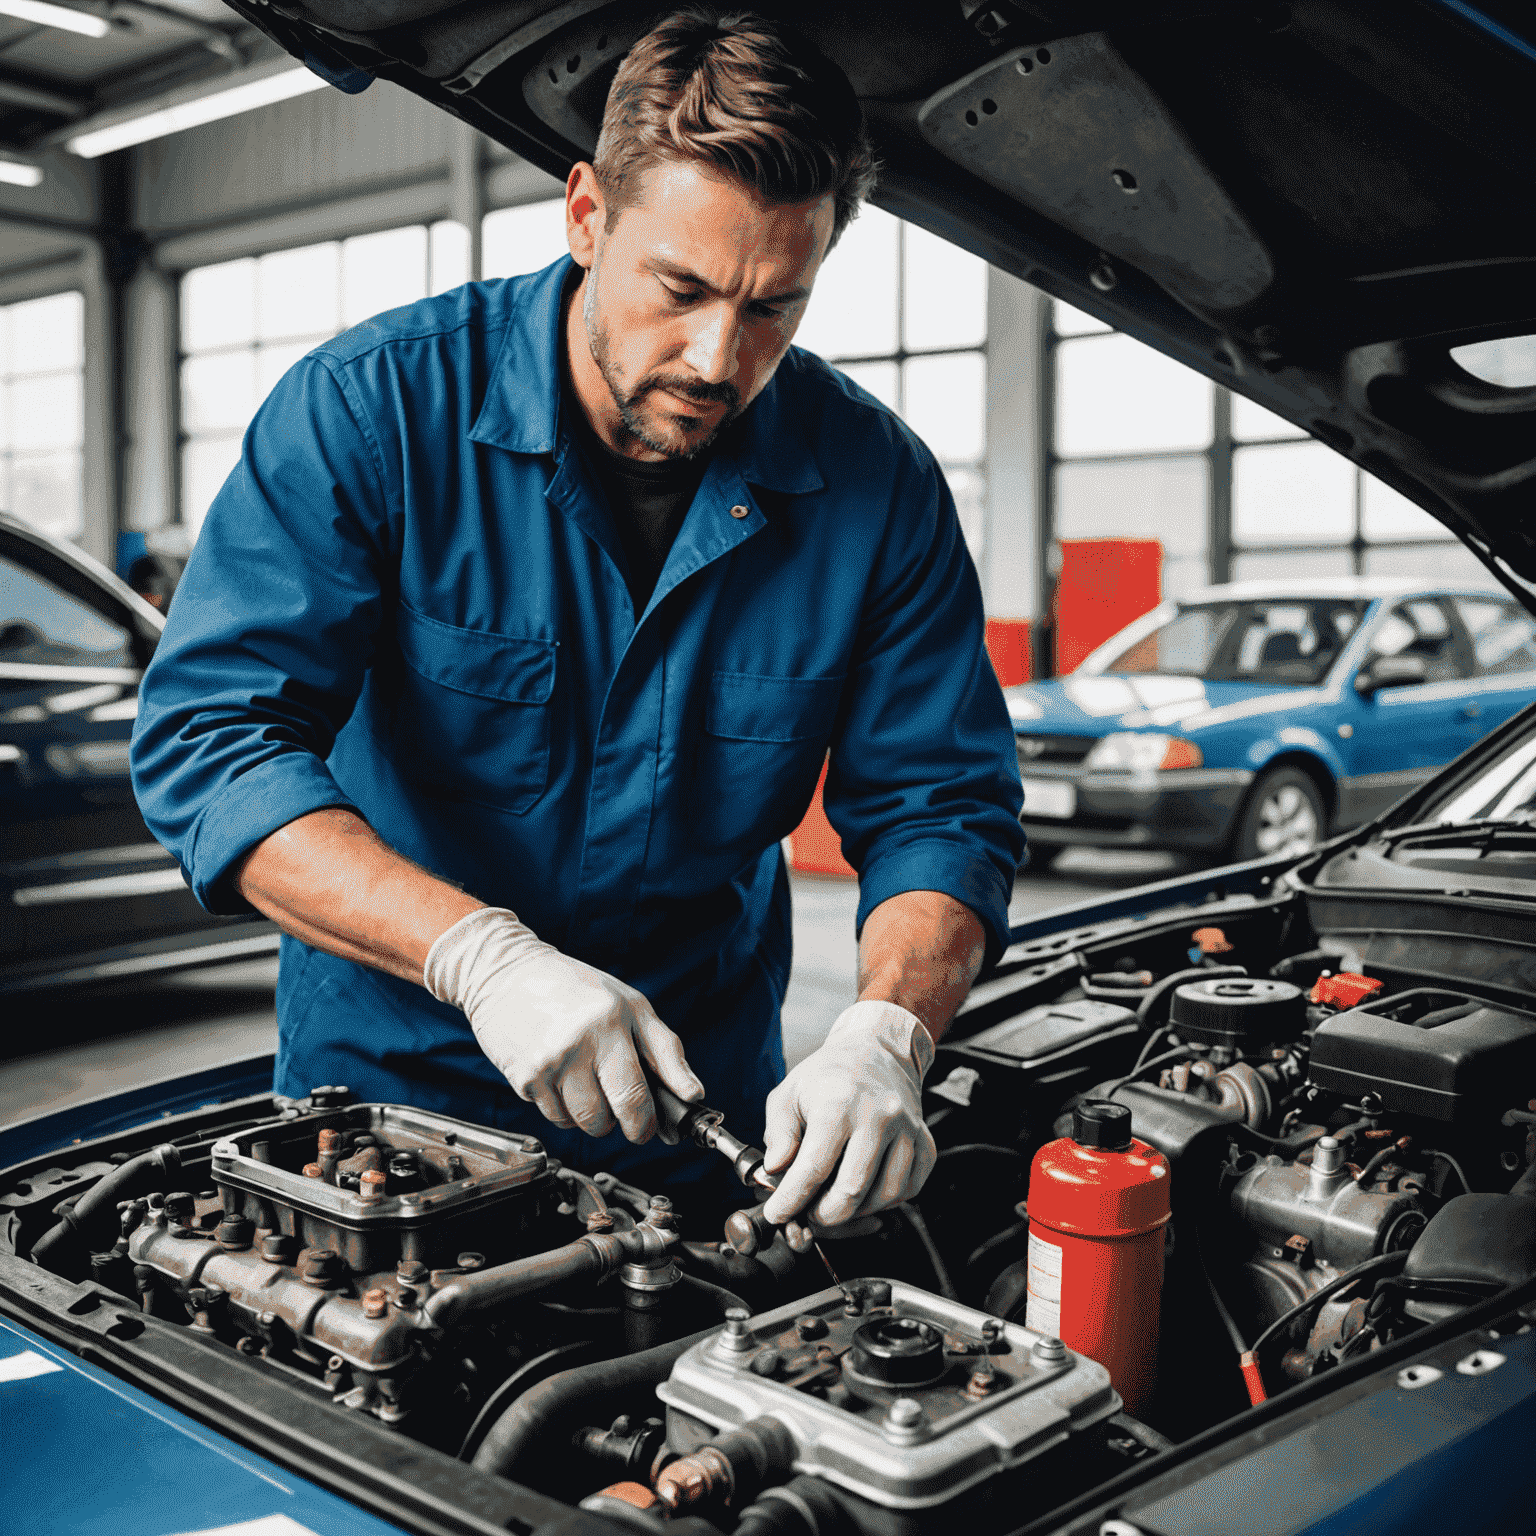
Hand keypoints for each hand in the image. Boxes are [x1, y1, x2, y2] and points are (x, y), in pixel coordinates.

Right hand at [424, 907, 703, 1142]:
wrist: (508, 974)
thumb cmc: (577, 988)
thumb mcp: (632, 1007)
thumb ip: (666, 1051)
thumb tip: (693, 1093)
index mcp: (611, 1022)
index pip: (635, 1094)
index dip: (647, 1123)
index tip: (651, 1129)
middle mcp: (577, 1043)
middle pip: (606, 1118)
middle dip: (623, 1126)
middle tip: (626, 1116)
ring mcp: (547, 1063)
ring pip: (581, 1122)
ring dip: (593, 1118)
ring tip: (592, 1085)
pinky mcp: (523, 1078)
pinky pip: (555, 1116)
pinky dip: (566, 1109)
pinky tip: (564, 1080)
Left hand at [760, 1000, 936, 1230]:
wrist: (877, 1049)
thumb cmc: (830, 1074)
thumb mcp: (789, 1093)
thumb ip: (779, 1134)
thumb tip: (776, 1170)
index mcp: (839, 1105)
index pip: (813, 1168)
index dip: (791, 1199)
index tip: (778, 1212)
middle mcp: (878, 1117)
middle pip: (852, 1190)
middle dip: (825, 1214)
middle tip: (809, 1213)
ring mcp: (906, 1130)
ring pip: (885, 1195)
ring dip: (857, 1211)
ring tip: (837, 1202)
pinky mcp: (924, 1141)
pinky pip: (910, 1188)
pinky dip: (887, 1201)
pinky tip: (867, 1192)